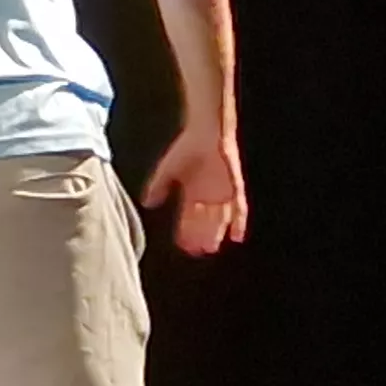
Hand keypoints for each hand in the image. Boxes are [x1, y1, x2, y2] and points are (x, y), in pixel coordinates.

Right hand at [140, 121, 247, 256]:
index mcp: (192, 192)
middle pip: (205, 221)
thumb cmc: (186, 148)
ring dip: (216, 233)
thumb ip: (158, 187)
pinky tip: (237, 236)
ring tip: (210, 247)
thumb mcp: (167, 170)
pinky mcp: (234, 187)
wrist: (206, 133)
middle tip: (198, 251)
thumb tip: (147, 203)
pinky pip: (238, 208)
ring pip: (220, 219)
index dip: (185, 231)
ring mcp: (222, 193)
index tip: (182, 245)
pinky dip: (238, 222)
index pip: (188, 217)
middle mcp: (208, 196)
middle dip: (201, 236)